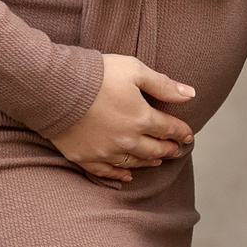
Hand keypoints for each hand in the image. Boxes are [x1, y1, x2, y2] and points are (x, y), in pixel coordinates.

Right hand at [53, 55, 195, 183]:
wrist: (55, 87)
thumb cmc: (96, 74)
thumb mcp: (134, 70)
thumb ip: (163, 85)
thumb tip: (191, 94)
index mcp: (142, 118)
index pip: (169, 129)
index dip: (181, 132)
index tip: (189, 136)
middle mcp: (127, 141)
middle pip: (155, 150)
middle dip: (169, 150)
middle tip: (176, 150)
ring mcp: (106, 152)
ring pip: (135, 163)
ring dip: (149, 162)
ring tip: (157, 161)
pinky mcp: (85, 158)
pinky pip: (107, 172)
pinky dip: (120, 175)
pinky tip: (127, 175)